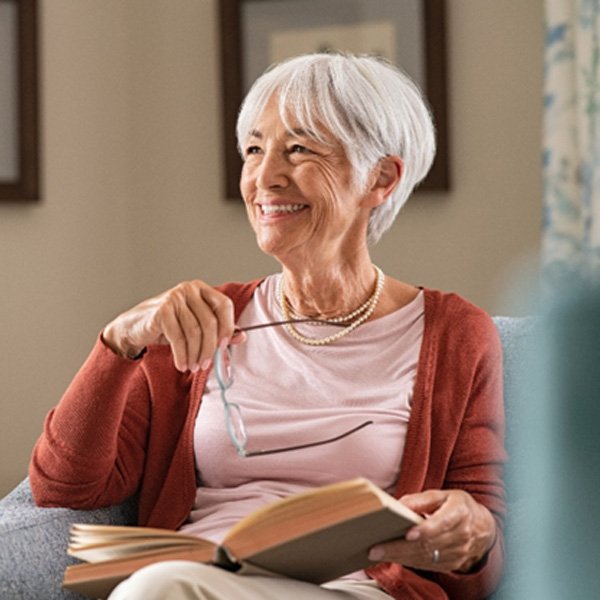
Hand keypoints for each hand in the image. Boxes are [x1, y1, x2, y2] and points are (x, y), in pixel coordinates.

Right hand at [102, 280, 241, 371]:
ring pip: (194, 332)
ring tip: (193, 367)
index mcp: (201, 289)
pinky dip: (182, 355)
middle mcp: (188, 289)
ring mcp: (174, 298)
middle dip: (210, 347)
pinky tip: (182, 364)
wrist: (134, 327)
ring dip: (196, 354)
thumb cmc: (168, 326)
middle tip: (206, 364)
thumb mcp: (195, 326)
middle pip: (210, 321)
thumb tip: (242, 336)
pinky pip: (178, 338)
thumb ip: (218, 330)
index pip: (224, 304)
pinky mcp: (161, 311)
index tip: (225, 345)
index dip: (228, 326)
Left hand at [368, 489, 495, 572]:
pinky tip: (392, 558)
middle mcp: (461, 536)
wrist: (482, 527)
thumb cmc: (457, 506)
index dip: (426, 530)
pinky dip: (408, 562)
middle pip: (428, 544)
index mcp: (459, 513)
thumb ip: (421, 499)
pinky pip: (427, 565)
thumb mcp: (443, 495)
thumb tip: (399, 504)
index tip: (408, 533)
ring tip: (378, 554)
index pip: (442, 523)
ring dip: (400, 557)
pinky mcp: (452, 564)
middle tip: (377, 548)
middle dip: (400, 547)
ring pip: (425, 557)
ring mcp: (458, 553)